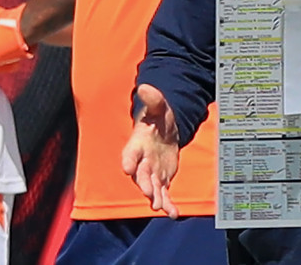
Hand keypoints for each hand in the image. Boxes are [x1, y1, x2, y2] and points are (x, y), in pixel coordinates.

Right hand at [121, 84, 181, 217]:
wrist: (164, 131)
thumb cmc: (158, 119)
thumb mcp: (159, 107)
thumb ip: (154, 100)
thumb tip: (146, 87)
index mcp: (137, 145)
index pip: (130, 154)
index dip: (128, 160)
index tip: (127, 167)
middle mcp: (142, 162)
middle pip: (140, 175)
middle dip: (143, 183)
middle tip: (148, 192)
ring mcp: (152, 173)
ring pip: (152, 187)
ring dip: (155, 197)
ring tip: (159, 206)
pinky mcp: (162, 180)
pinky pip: (163, 194)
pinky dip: (167, 205)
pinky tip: (173, 213)